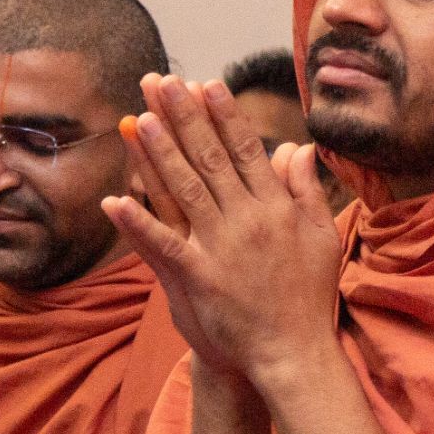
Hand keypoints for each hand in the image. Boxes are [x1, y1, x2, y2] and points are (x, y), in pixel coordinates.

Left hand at [104, 76, 343, 384]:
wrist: (295, 351)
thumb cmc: (309, 295)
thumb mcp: (321, 236)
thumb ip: (306, 189)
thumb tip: (298, 147)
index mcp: (276, 207)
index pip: (245, 149)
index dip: (223, 115)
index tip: (206, 83)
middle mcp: (248, 220)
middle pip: (210, 158)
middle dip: (184, 117)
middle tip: (163, 82)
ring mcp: (221, 248)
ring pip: (184, 190)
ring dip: (159, 154)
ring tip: (138, 119)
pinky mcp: (198, 278)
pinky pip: (162, 245)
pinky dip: (137, 223)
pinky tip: (113, 200)